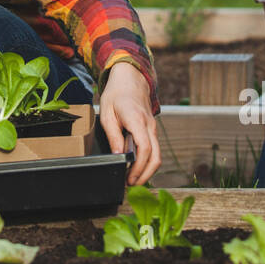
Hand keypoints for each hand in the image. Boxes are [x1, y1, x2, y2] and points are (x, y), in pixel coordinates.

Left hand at [98, 61, 160, 185]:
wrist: (131, 79)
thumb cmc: (116, 94)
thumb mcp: (107, 113)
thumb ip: (113, 135)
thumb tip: (118, 155)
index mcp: (137, 120)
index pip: (144, 148)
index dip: (139, 167)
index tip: (129, 178)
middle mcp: (149, 125)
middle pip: (156, 156)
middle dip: (145, 175)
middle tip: (131, 185)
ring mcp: (153, 128)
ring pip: (157, 154)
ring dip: (148, 170)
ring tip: (133, 179)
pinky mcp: (152, 130)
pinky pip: (154, 149)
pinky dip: (148, 161)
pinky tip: (137, 168)